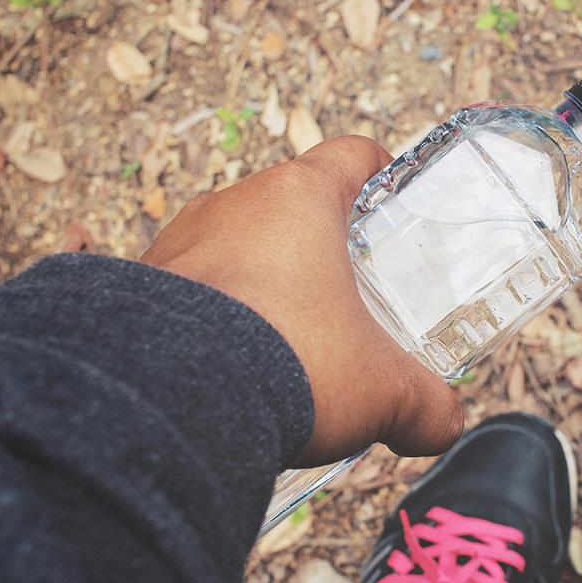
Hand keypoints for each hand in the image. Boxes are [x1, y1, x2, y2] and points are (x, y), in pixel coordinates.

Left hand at [140, 137, 463, 466]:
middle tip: (347, 291)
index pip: (350, 156)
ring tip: (285, 334)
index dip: (379, 171)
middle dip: (320, 244)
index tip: (392, 198)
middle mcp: (234, 203)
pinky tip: (230, 360)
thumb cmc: (290, 364)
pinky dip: (214, 313)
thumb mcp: (382, 390)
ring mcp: (179, 240)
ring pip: (236, 244)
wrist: (171, 400)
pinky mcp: (138, 284)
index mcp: (300, 199)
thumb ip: (426, 405)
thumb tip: (444, 426)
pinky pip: (190, 286)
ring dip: (262, 279)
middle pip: (291, 203)